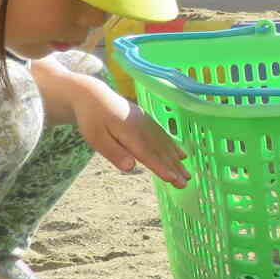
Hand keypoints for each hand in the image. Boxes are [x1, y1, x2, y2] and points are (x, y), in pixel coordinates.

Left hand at [69, 78, 189, 187]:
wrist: (93, 95)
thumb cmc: (92, 119)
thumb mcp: (96, 138)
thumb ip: (114, 152)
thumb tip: (131, 167)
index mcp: (130, 133)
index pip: (148, 154)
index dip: (162, 168)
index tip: (174, 180)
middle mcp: (143, 128)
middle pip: (160, 151)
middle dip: (174, 168)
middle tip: (185, 183)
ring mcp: (147, 123)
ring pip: (165, 144)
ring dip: (176, 160)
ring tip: (187, 174)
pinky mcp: (147, 121)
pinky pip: (164, 135)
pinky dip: (174, 146)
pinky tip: (181, 154)